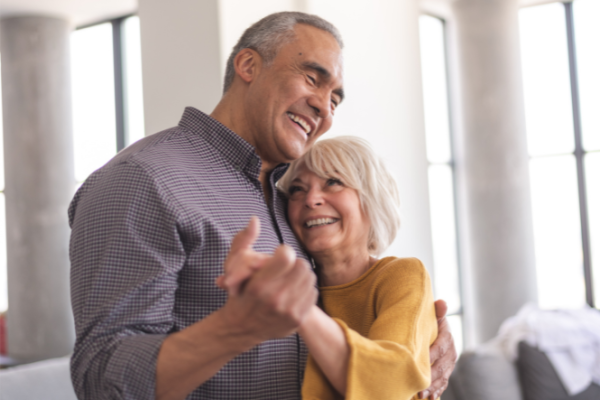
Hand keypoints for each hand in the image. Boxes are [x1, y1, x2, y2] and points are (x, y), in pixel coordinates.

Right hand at [218, 218, 317, 343]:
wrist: (241, 329)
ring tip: (289, 278)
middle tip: (286, 266)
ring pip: (310, 277)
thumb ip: (243, 241)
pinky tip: (293, 290)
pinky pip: (313, 292)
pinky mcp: (298, 319)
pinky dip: (305, 289)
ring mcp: (288, 311)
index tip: (278, 255)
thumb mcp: (233, 268)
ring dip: (301, 274)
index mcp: (259, 286)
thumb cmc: (239, 294)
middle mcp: (275, 300)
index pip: (287, 256)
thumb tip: (255, 219)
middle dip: (293, 262)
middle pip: (302, 265)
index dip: (284, 252)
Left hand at [419, 299, 456, 399]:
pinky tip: (429, 398)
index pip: (439, 348)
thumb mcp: (432, 314)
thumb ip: (437, 310)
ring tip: (422, 395)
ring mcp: (448, 365)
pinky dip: (436, 391)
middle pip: (441, 367)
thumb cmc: (428, 321)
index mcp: (447, 338)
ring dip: (433, 387)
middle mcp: (450, 353)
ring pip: (442, 378)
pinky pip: (442, 384)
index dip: (430, 356)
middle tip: (419, 385)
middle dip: (431, 377)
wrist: (431, 329)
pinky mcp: (445, 373)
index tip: (418, 363)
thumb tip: (442, 303)